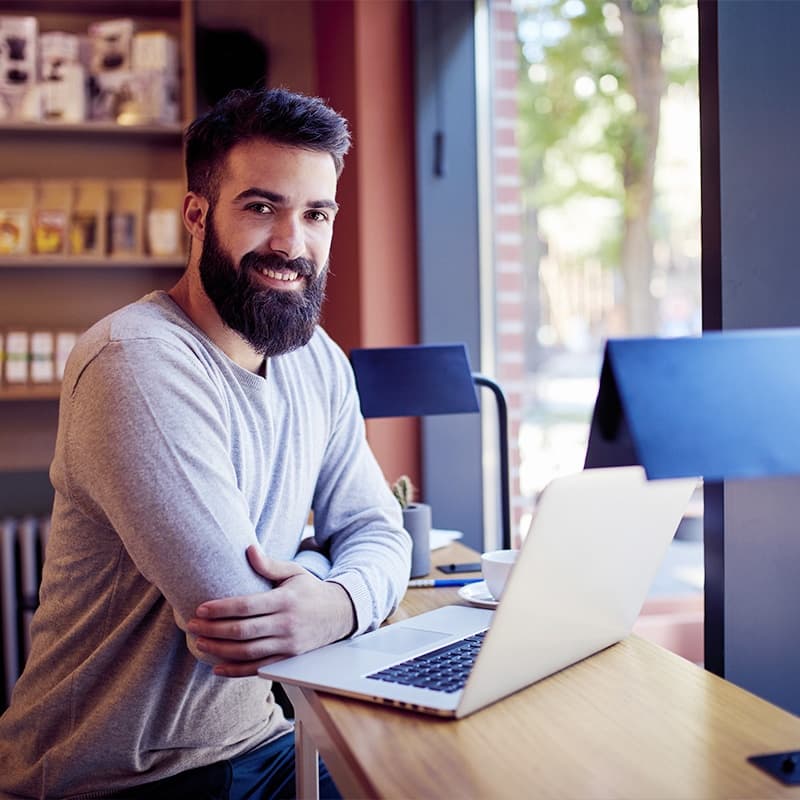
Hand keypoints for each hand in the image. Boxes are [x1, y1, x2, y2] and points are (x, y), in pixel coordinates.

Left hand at [188, 545, 355, 676]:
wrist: (339, 614)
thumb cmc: (310, 590)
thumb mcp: (294, 572)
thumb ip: (269, 564)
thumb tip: (248, 549)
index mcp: (285, 600)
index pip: (247, 606)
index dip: (221, 609)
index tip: (200, 609)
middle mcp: (286, 625)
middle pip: (243, 631)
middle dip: (213, 630)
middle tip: (191, 626)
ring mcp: (288, 645)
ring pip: (247, 652)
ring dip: (220, 650)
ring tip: (200, 643)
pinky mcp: (287, 659)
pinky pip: (258, 669)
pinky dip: (236, 671)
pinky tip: (218, 668)